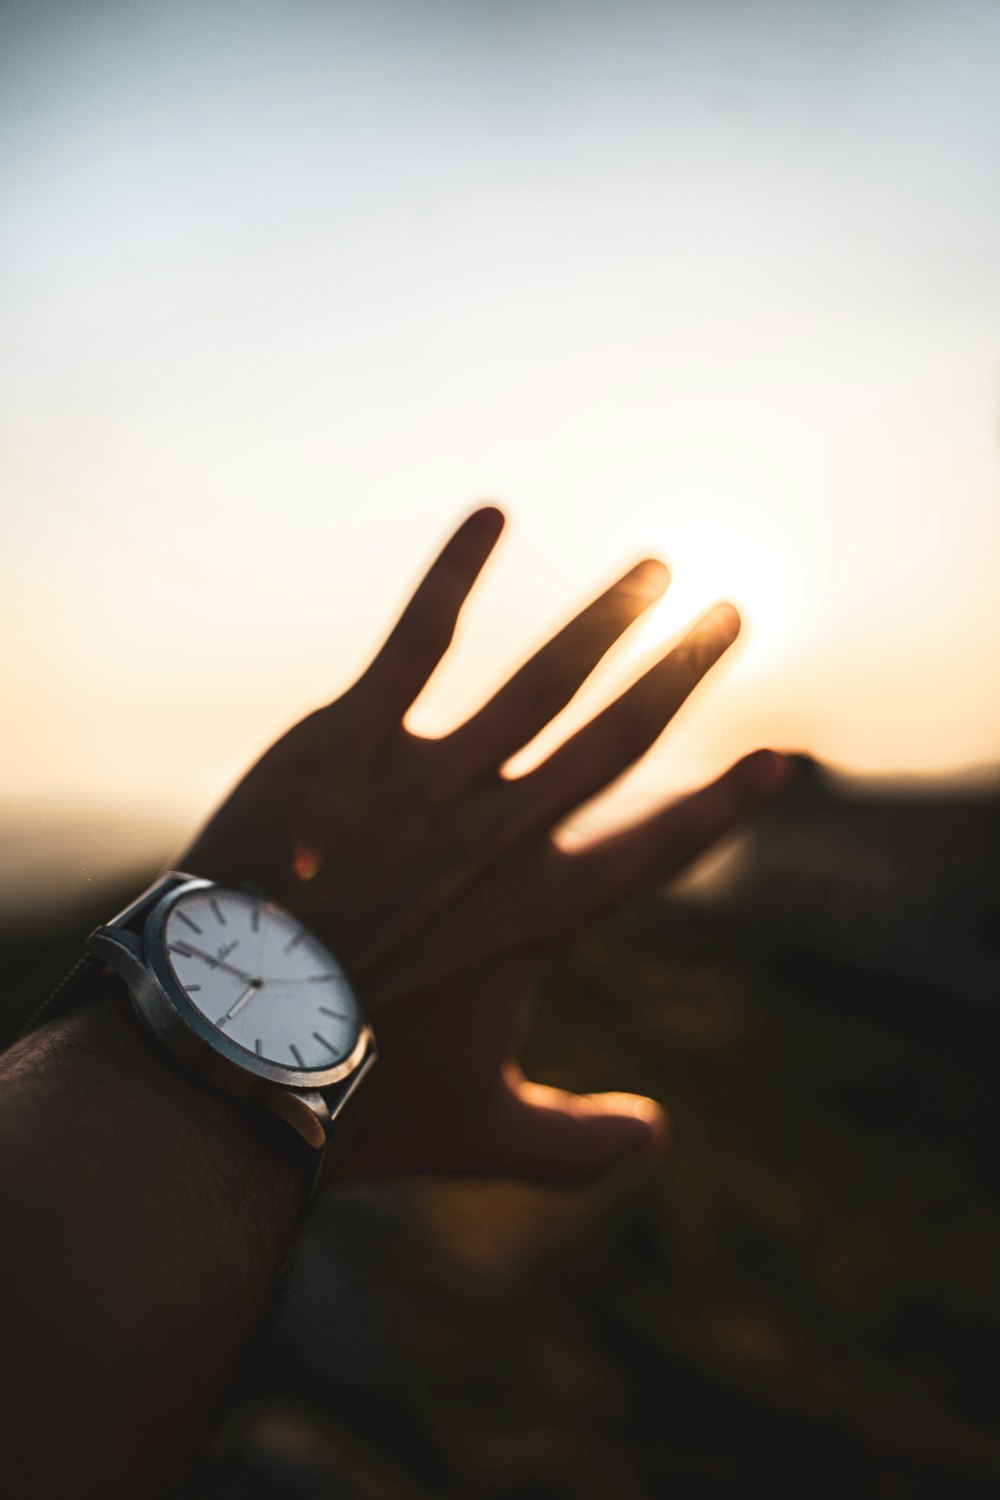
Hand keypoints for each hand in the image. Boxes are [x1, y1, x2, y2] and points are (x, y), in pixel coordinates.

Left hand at [179, 507, 785, 1182]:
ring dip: (606, 618)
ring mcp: (430, 779)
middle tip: (731, 614)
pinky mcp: (347, 743)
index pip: (661, 844)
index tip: (780, 758)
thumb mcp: (481, 1134)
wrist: (223, 1047)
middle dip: (682, 673)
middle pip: (619, 737)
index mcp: (542, 916)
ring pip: (542, 679)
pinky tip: (495, 514)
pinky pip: (415, 641)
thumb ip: (577, 1145)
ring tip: (655, 567)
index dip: (724, 802)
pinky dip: (456, 576)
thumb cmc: (350, 1096)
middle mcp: (504, 834)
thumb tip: (658, 1135)